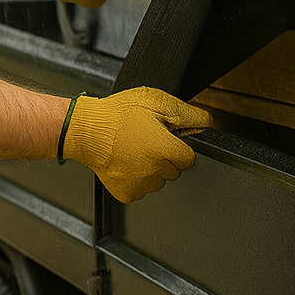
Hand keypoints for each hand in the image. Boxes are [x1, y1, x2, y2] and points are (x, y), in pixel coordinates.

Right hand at [62, 86, 212, 200]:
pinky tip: (126, 161)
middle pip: (175, 170)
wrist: (86, 130)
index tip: (166, 137)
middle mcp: (155, 171)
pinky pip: (142, 189)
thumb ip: (187, 114)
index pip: (189, 157)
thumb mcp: (156, 101)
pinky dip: (136, 178)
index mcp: (165, 150)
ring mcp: (141, 185)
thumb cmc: (117, 114)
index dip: (178, 145)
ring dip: (152, 168)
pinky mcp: (127, 194)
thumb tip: (208, 122)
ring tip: (134, 149)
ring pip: (159, 181)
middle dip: (165, 156)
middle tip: (147, 139)